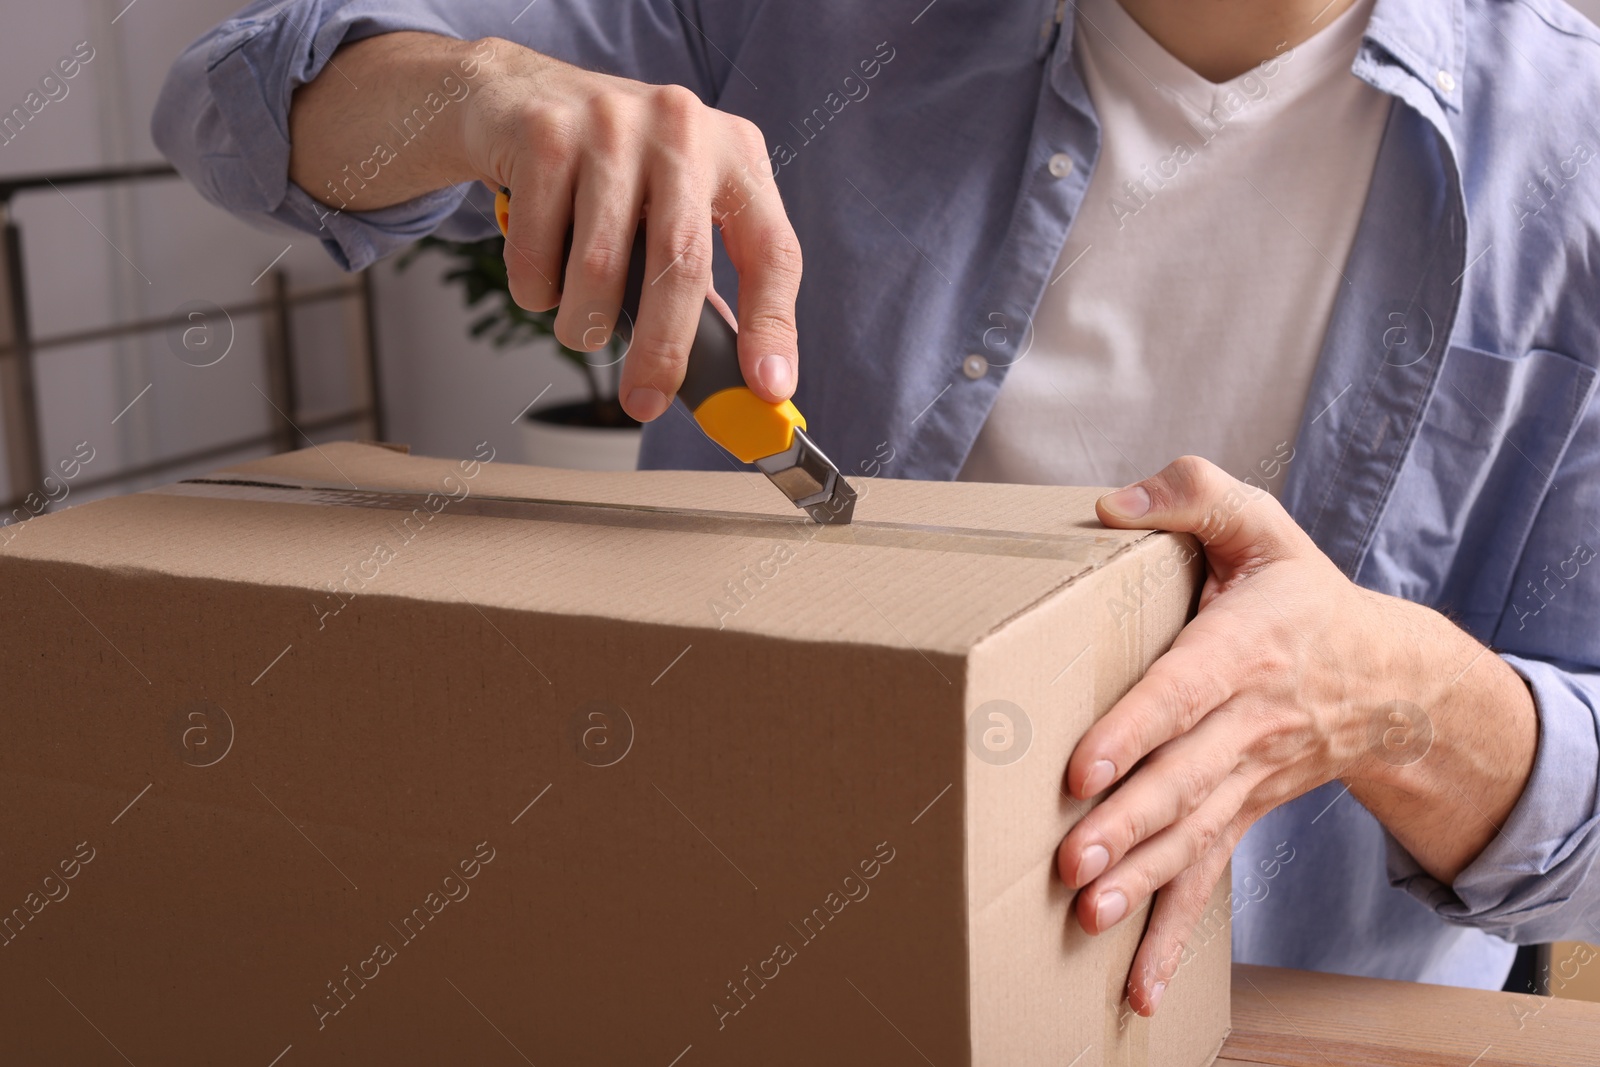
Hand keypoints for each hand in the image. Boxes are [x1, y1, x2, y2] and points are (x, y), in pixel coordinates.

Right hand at [461, 39, 801, 420]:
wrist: (512, 96)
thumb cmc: (609, 173)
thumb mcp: (674, 206)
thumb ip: (703, 279)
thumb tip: (734, 381)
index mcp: (736, 151)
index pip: (774, 252)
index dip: (773, 327)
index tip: (767, 388)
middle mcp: (683, 127)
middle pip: (683, 265)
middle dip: (663, 352)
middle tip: (645, 403)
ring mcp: (612, 124)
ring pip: (599, 270)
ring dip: (582, 325)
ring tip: (578, 322)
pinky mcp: (544, 134)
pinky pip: (537, 256)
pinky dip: (535, 291)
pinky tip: (539, 264)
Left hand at [1053, 456, 1428, 1015]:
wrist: (1385, 678)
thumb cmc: (1301, 594)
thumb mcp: (1260, 524)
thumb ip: (1193, 495)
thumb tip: (1110, 502)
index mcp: (1246, 647)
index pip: (1183, 690)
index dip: (1133, 728)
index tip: (1081, 766)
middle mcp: (1249, 721)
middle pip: (1184, 778)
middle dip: (1126, 822)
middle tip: (1068, 860)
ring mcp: (1247, 777)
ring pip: (1194, 836)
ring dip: (1142, 881)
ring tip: (1088, 915)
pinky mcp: (1241, 813)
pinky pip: (1209, 876)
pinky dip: (1173, 934)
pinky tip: (1137, 985)